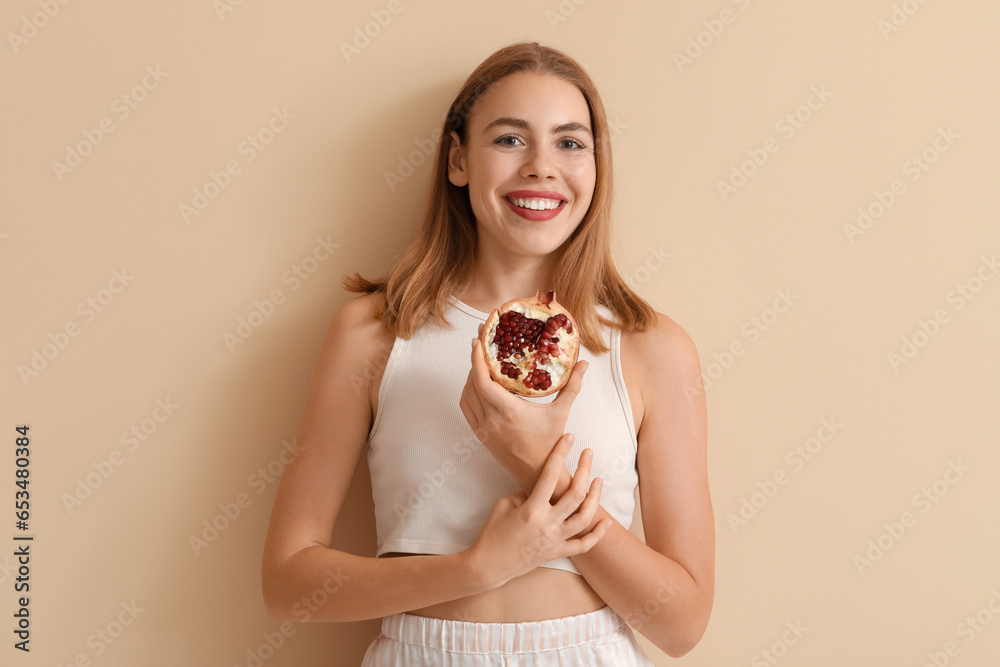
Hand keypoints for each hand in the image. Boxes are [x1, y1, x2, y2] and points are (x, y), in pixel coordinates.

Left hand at [459, 325, 588, 493]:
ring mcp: (483, 428)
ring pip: (466, 395)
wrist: (537, 473)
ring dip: (470, 376)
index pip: (483, 381)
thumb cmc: (550, 443)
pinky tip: (477, 383)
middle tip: (481, 342)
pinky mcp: (480, 434)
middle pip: (472, 383)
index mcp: (509, 411)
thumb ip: (572, 386)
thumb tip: (583, 363)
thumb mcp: (561, 413)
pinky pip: (466, 408)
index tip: (478, 341)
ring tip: (481, 361)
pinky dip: (468, 392)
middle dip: (474, 360)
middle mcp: (492, 419)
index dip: (477, 359)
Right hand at [462, 434, 610, 589]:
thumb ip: (525, 494)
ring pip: (585, 517)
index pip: (550, 475)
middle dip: (584, 469)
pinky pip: (583, 546)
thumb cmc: (492, 533)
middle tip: (588, 454)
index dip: (560, 453)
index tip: (568, 438)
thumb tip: (541, 489)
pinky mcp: (557, 552)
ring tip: (598, 480)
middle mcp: (547, 524)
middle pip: (575, 494)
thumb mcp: (503, 505)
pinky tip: (607, 522)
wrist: (489, 566)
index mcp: (532, 509)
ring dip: (595, 497)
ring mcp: (555, 540)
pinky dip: (597, 535)